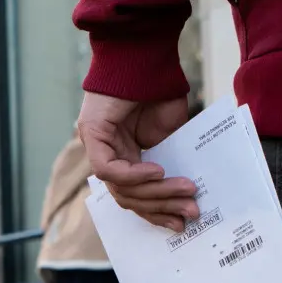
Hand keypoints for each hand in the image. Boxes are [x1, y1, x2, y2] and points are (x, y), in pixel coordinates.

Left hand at [78, 92, 197, 231]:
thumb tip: (187, 195)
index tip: (182, 222)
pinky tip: (158, 171)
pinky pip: (108, 169)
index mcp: (126, 157)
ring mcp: (97, 146)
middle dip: (162, 207)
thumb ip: (173, 162)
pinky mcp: (91, 134)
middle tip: (190, 213)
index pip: (135, 196)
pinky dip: (134, 175)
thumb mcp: (171, 136)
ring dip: (155, 193)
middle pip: (128, 197)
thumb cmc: (159, 92)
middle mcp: (108, 155)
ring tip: (184, 190)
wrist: (147, 59)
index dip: (158, 212)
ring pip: (120, 188)